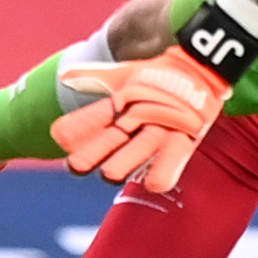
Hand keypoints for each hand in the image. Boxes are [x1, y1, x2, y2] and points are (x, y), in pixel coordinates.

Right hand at [50, 46, 232, 193]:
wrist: (197, 72)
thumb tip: (64, 78)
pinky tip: (154, 184)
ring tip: (108, 174)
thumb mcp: (125, 73)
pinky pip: (173, 159)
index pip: (92, 123)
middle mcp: (133, 129)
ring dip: (125, 162)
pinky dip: (165, 170)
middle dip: (96, 153)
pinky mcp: (182, 143)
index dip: (78, 130)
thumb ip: (95, 76)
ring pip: (138, 150)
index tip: (60, 135)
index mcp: (117, 112)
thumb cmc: (158, 74)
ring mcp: (157, 136)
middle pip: (112, 142)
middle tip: (76, 166)